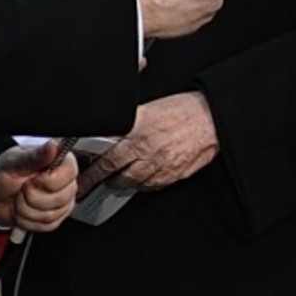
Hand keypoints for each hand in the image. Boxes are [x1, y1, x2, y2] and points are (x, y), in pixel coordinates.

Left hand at [0, 140, 79, 234]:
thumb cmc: (4, 174)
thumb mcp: (14, 163)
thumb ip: (35, 156)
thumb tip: (53, 145)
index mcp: (61, 163)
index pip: (67, 176)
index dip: (45, 182)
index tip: (31, 179)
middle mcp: (66, 182)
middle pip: (59, 199)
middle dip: (31, 198)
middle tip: (23, 188)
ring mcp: (63, 201)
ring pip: (51, 215)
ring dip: (27, 210)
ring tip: (21, 198)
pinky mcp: (56, 217)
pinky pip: (47, 226)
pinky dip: (28, 221)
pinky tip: (24, 210)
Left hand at [81, 92, 218, 192]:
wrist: (212, 117)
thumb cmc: (184, 110)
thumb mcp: (148, 109)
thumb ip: (126, 125)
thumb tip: (107, 136)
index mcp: (138, 134)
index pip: (106, 159)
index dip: (91, 172)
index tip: (83, 178)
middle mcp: (147, 153)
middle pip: (116, 176)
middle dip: (100, 182)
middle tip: (90, 186)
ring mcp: (161, 166)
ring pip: (132, 184)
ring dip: (122, 183)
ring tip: (116, 180)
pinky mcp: (173, 175)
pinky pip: (151, 186)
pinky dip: (143, 184)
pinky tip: (142, 177)